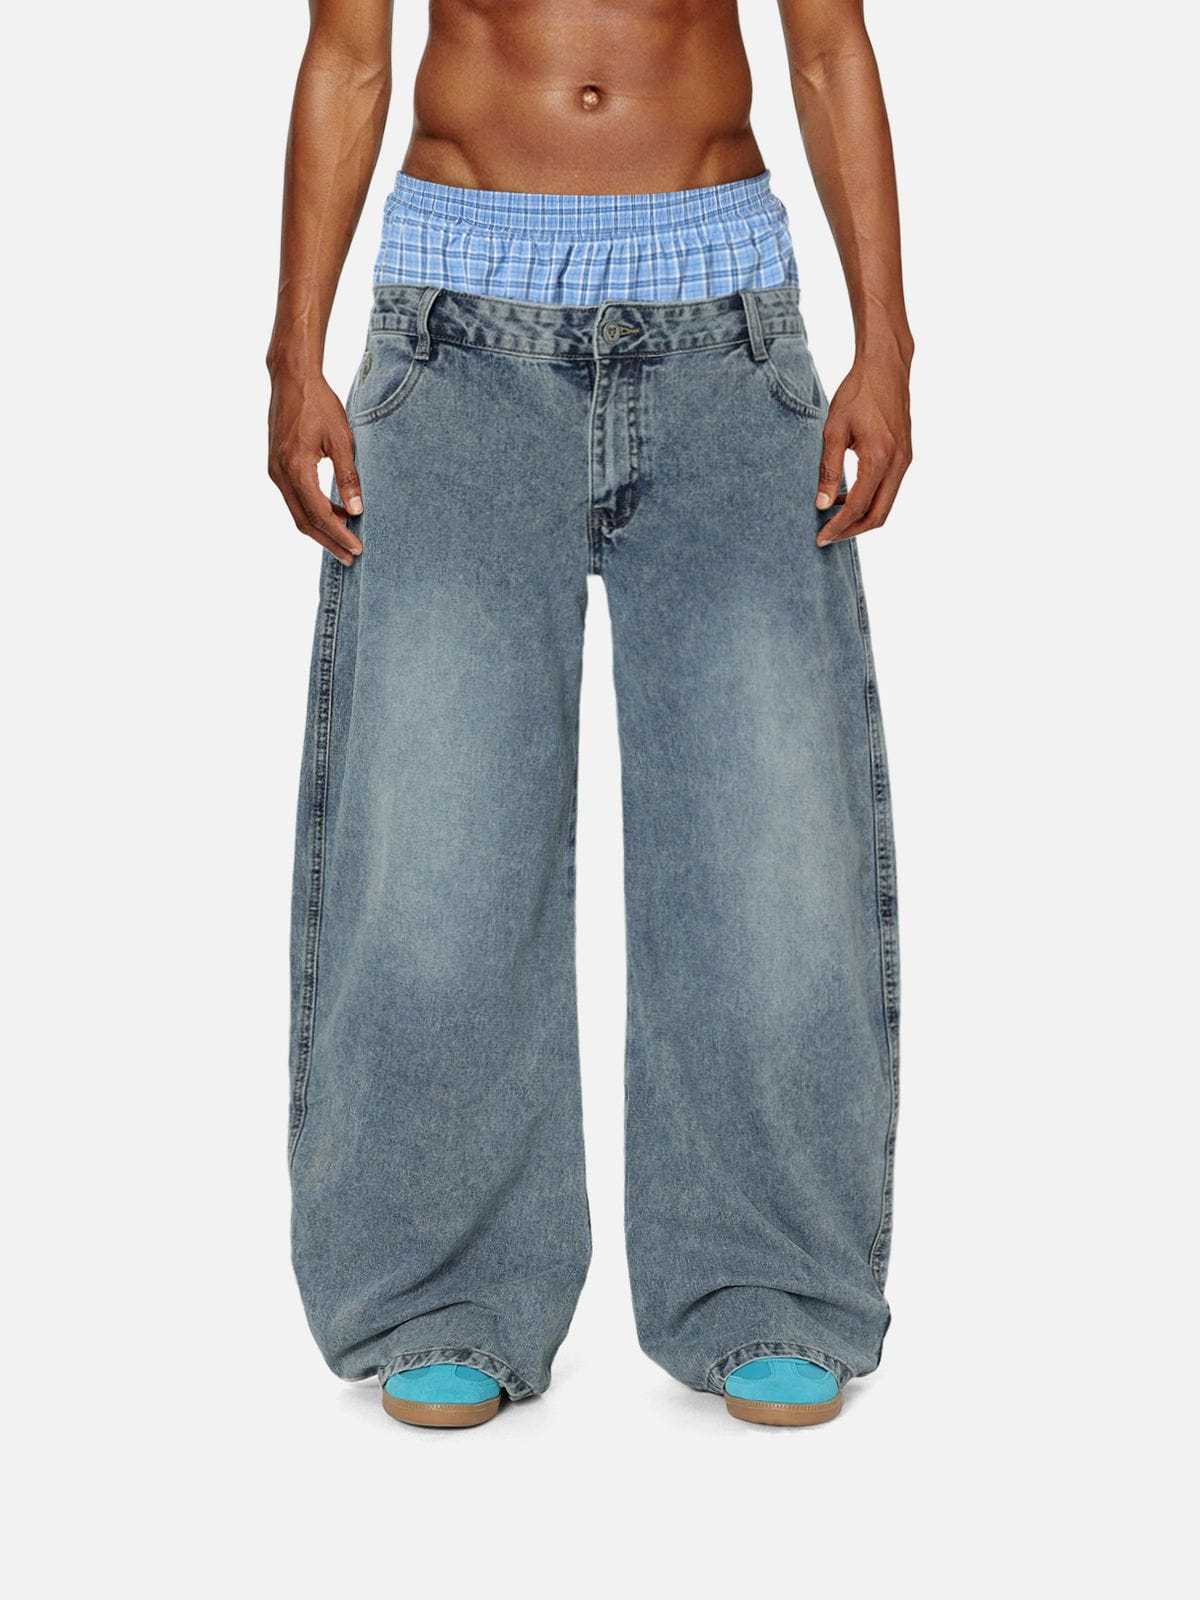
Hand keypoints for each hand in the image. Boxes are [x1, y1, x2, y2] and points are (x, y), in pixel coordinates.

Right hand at [268, 366, 363, 565]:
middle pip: (304, 521)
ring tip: (346, 540)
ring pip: (297, 513)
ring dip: (321, 529)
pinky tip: (335, 514)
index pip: (318, 514)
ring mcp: (275, 471)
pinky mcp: (277, 467)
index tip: (356, 548)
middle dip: (329, 541)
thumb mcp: (342, 439)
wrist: (292, 379)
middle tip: (351, 557)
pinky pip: (294, 499)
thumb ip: (349, 476)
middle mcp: (280, 474)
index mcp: (296, 467)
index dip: (338, 534)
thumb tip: (357, 509)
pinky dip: (313, 511)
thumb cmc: (319, 404)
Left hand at [814, 349, 912, 545]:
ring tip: (833, 518)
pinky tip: (846, 496)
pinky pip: (889, 490)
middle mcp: (898, 463)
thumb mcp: (833, 430)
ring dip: (860, 517)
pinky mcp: (905, 456)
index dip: (837, 526)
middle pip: (878, 515)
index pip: (857, 506)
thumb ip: (828, 469)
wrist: (886, 367)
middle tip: (827, 536)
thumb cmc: (857, 393)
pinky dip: (869, 501)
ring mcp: (905, 461)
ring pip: (885, 505)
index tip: (820, 538)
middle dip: (852, 531)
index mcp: (879, 458)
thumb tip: (821, 504)